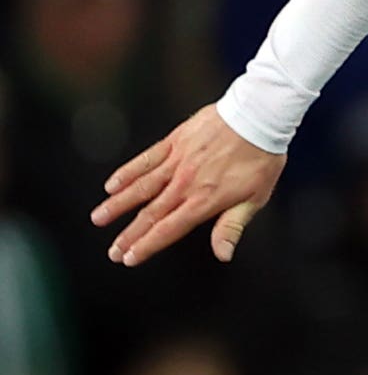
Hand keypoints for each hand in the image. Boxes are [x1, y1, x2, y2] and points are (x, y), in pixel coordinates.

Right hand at [92, 104, 285, 265]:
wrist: (258, 117)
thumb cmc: (261, 159)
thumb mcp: (255, 198)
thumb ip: (232, 226)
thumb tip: (223, 255)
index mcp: (204, 200)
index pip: (168, 229)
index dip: (147, 245)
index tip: (128, 258)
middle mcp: (185, 183)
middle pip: (150, 214)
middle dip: (129, 235)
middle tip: (111, 251)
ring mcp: (177, 162)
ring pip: (140, 187)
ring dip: (117, 205)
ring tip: (98, 218)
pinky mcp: (174, 142)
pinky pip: (145, 160)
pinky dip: (127, 172)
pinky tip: (111, 184)